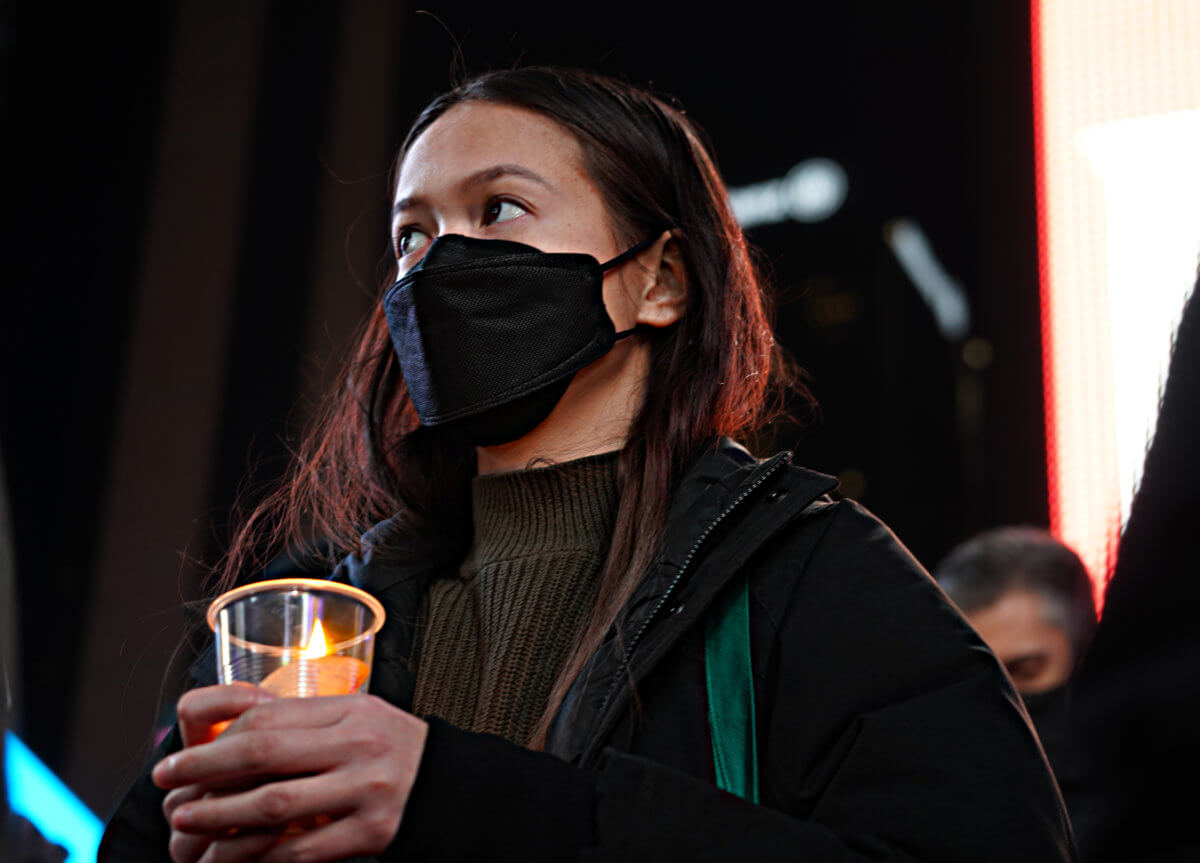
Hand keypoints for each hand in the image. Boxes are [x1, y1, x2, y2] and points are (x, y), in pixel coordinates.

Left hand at [152, 685, 427, 862]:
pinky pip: (303, 848)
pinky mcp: (372, 833)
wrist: (452, 789)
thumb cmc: (396, 750)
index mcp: (352, 712)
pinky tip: (236, 857)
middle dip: (204, 769)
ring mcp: (366, 790)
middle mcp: (358, 746)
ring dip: (222, 816)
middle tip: (166, 782)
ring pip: (275, 804)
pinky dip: (262, 855)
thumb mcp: (361, 718)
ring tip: (189, 822)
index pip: (269, 717)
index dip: (216, 738)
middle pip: (264, 753)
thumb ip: (310, 722)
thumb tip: (236, 731)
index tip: (181, 755)